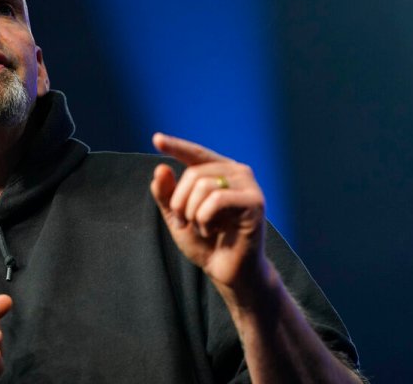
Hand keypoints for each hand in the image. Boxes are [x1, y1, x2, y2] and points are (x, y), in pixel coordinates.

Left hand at [150, 133, 268, 294]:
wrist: (228, 272)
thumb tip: (160, 169)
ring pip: (203, 186)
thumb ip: (166, 195)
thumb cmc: (206, 243)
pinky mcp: (255, 202)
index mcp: (219, 172)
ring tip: (204, 229)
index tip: (156, 139)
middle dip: (179, 203)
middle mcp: (236, 173)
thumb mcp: (178, 217)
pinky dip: (206, 219)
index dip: (176, 146)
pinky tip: (214, 231)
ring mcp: (248, 186)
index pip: (195, 154)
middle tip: (184, 223)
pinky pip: (217, 200)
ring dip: (193, 214)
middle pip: (193, 174)